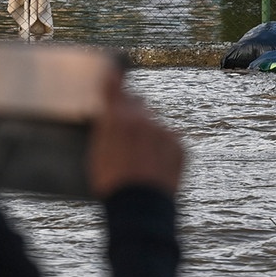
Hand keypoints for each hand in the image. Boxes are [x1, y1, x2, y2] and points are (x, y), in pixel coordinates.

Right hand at [88, 72, 182, 198]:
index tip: (114, 68)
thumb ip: (103, 127)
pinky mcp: (179, 146)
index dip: (115, 76)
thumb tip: (107, 114)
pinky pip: (169, 140)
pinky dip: (162, 148)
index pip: (116, 84)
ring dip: (148, 133)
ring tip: (140, 159)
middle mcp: (142, 118)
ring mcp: (163, 131)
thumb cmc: (111, 183)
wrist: (140, 208)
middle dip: (131, 112)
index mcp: (117, 118)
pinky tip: (153, 167)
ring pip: (154, 123)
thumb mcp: (97, 153)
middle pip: (137, 103)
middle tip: (125, 131)